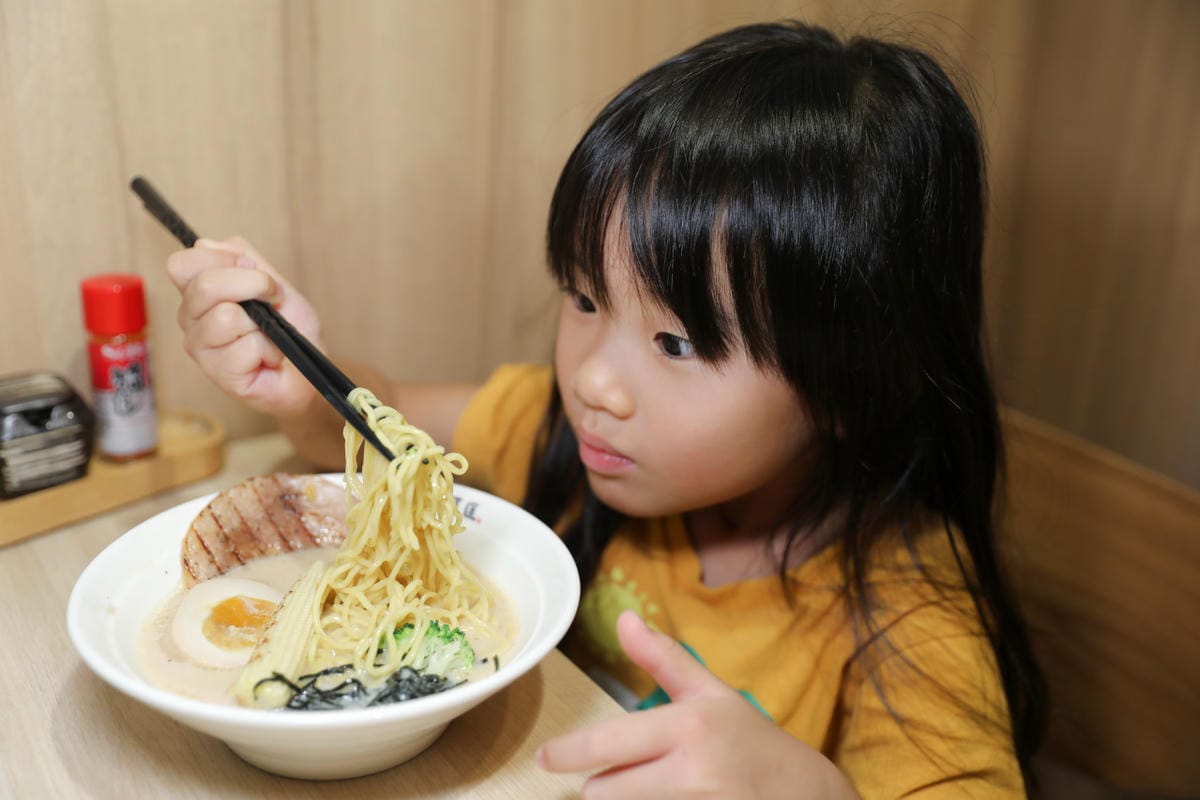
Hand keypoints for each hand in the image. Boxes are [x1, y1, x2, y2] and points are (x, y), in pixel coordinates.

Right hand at [166, 237, 321, 417]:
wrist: (307, 371)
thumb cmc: (289, 331)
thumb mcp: (275, 285)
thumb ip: (246, 260)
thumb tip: (207, 244)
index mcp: (197, 293)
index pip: (182, 264)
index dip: (223, 260)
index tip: (257, 273)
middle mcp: (191, 319)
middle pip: (204, 286)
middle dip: (253, 285)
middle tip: (274, 302)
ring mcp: (200, 349)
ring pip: (226, 317)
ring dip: (263, 325)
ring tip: (267, 337)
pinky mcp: (218, 374)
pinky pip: (247, 347)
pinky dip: (270, 349)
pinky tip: (268, 359)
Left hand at [538, 611, 859, 798]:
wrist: (808, 798)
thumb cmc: (754, 743)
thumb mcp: (712, 694)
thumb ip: (663, 658)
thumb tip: (624, 619)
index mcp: (689, 728)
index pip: (609, 744)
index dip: (570, 753)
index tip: (545, 758)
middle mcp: (691, 774)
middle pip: (604, 792)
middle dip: (604, 785)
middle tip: (629, 773)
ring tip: (655, 789)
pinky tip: (668, 799)